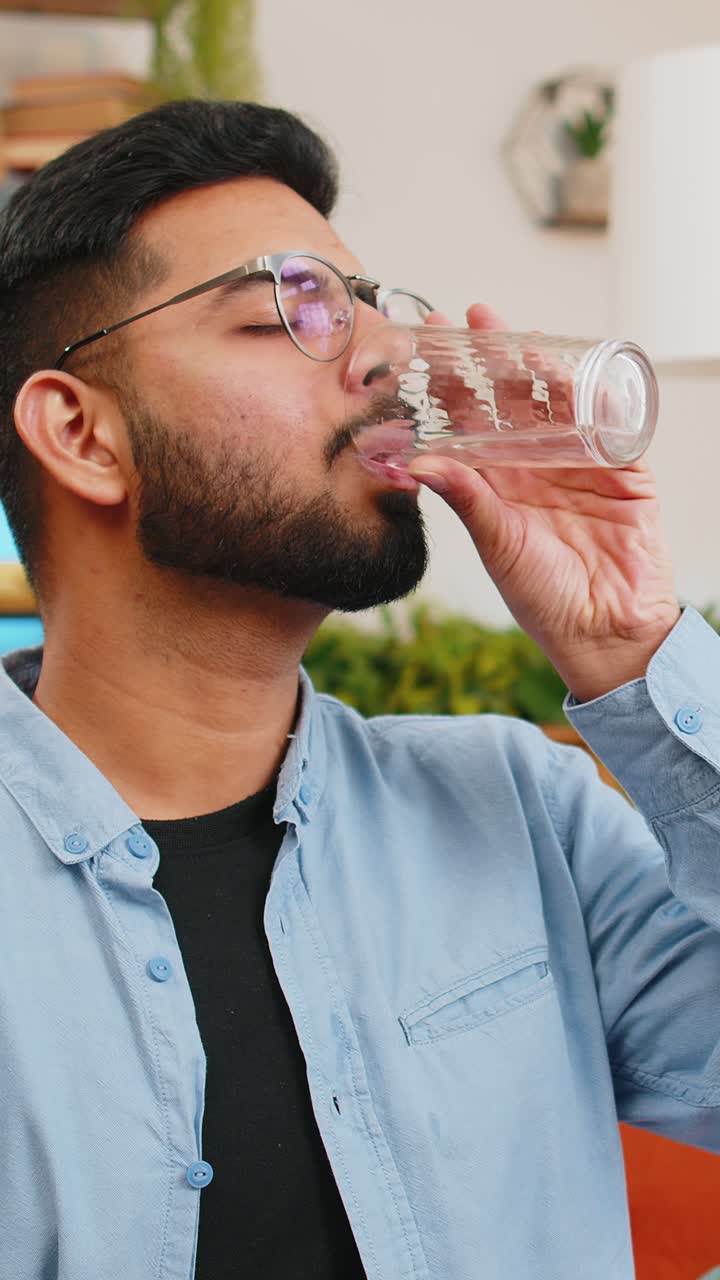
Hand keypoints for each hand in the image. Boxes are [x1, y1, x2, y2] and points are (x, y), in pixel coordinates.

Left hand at [407, 304, 679, 702]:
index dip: (453, 384)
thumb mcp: (498, 544)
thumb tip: (416, 462)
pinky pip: (612, 423)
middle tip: (474, 317)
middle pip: (516, 399)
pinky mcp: (625, 471)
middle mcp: (538, 468)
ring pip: (561, 402)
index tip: (428, 346)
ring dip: (543, 366)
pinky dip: (599, 396)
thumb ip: (465, 500)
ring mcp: (582, 465)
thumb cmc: (546, 599)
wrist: (607, 631)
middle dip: (497, 357)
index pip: (472, 421)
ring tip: (521, 334)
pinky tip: (581, 369)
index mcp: (500, 484)